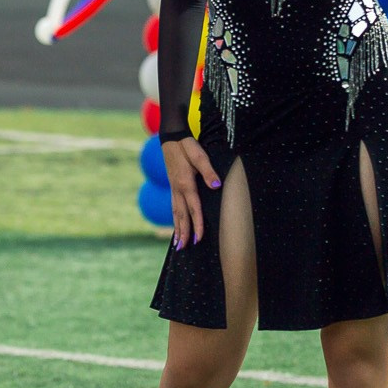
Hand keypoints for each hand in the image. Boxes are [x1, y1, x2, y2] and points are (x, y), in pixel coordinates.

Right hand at [162, 136, 220, 250]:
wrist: (171, 138)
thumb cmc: (187, 146)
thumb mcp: (199, 155)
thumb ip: (208, 171)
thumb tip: (216, 186)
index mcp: (185, 183)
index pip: (193, 208)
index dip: (197, 224)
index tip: (199, 238)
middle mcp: (178, 189)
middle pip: (181, 215)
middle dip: (184, 232)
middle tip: (184, 249)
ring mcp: (174, 188)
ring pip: (175, 213)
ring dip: (177, 229)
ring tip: (178, 244)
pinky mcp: (173, 186)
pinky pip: (174, 207)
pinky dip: (175, 219)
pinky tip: (177, 225)